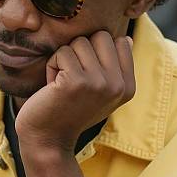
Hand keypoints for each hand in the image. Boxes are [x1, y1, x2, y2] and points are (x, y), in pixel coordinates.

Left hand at [16, 30, 134, 155]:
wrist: (48, 140)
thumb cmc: (71, 111)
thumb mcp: (102, 92)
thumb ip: (115, 68)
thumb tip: (128, 39)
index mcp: (128, 87)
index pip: (120, 41)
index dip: (97, 51)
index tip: (88, 74)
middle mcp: (118, 85)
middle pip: (101, 36)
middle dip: (81, 50)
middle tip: (73, 74)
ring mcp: (98, 82)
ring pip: (79, 42)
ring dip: (65, 58)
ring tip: (62, 82)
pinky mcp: (76, 81)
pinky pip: (62, 52)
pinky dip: (52, 65)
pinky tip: (53, 86)